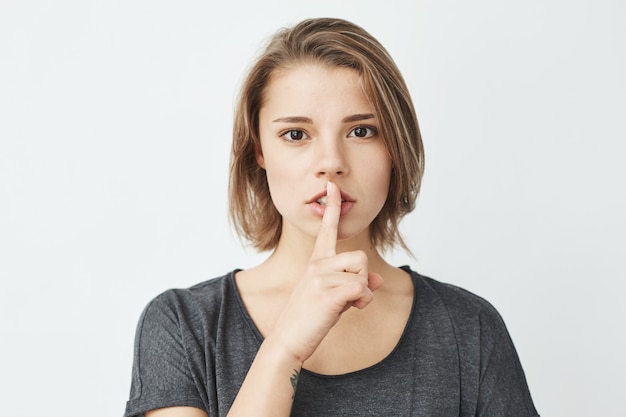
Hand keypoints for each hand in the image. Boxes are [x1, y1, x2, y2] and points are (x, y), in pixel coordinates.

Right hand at [269, 181, 383, 363]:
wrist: (288, 340)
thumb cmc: (310, 319)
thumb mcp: (335, 297)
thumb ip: (356, 285)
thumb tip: (379, 281)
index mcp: (316, 262)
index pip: (327, 229)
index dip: (332, 206)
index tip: (332, 186)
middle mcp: (316, 264)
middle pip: (360, 258)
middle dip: (363, 279)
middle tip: (348, 298)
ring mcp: (319, 276)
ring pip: (362, 272)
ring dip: (362, 292)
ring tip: (345, 305)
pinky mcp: (326, 291)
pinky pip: (362, 289)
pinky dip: (362, 302)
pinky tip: (349, 310)